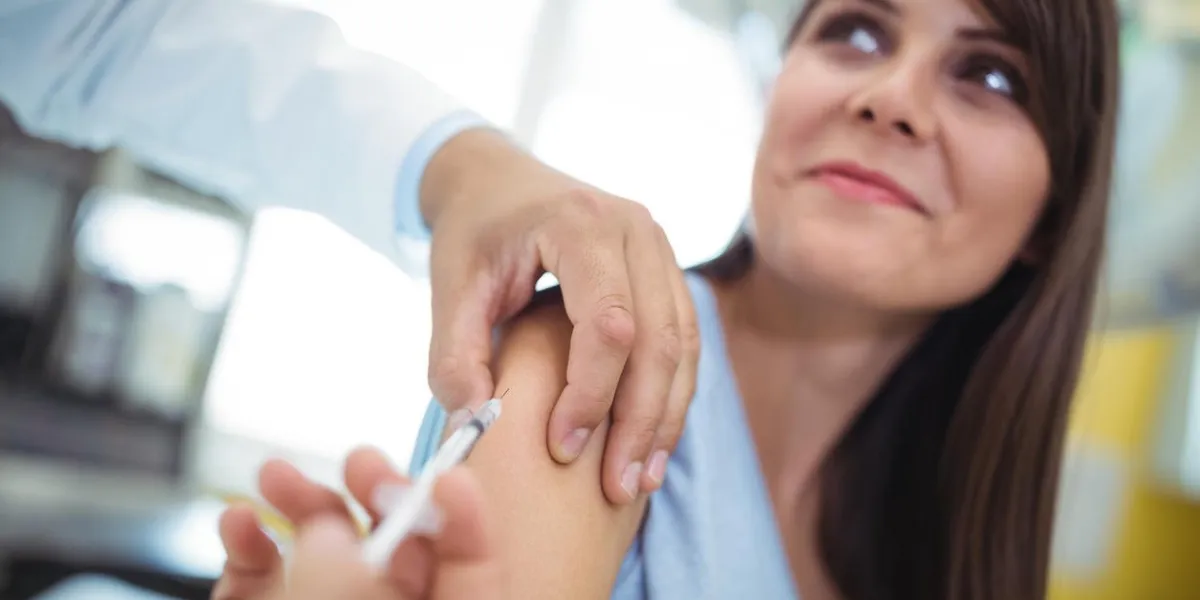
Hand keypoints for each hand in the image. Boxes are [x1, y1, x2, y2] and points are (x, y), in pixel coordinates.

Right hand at [212, 448, 499, 599]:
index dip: (463, 519)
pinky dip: (247, 540)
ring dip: (305, 500)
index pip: (468, 567)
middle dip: (379, 493)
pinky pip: (261, 571)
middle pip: (396, 545)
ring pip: (325, 548)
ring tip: (274, 473)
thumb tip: (330, 533)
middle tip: (362, 460)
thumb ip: (353, 585)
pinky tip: (238, 520)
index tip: (451, 475)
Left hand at [421, 130, 700, 502]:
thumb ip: (455, 354)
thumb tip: (477, 423)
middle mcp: (637, 230)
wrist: (497, 182)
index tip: (561, 448)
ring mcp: (660, 248)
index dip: (590, 394)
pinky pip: (684, 341)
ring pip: (683, 346)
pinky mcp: (666, 272)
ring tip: (638, 479)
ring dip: (664, 417)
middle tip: (617, 486)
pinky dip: (671, 396)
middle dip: (640, 421)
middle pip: (660, 340)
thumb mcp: (450, 285)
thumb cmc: (474, 232)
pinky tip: (650, 444)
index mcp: (582, 224)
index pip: (609, 323)